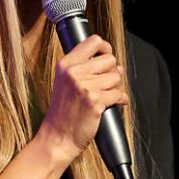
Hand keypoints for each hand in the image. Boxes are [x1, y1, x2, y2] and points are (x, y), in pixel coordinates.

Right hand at [37, 35, 128, 164]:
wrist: (57, 137)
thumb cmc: (63, 113)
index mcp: (66, 64)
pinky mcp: (95, 101)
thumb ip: (83, 69)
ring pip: (117, 76)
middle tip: (106, 84)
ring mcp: (85, 86)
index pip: (94, 41)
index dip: (106, 48)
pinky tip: (112, 105)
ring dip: (116, 87)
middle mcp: (74, 72)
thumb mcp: (64, 83)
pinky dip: (120, 100)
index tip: (106, 57)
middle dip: (112, 72)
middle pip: (110, 59)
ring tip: (106, 96)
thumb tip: (114, 63)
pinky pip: (119, 94)